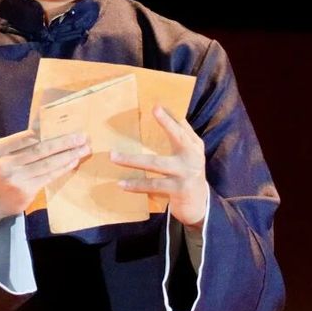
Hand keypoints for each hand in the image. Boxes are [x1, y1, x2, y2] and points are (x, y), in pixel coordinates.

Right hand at [0, 129, 90, 222]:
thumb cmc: (2, 170)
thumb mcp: (3, 153)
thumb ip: (21, 142)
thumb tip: (48, 125)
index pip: (26, 136)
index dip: (48, 130)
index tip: (66, 125)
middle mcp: (4, 163)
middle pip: (40, 149)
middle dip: (64, 142)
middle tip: (82, 137)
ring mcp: (15, 178)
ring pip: (47, 163)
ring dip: (68, 155)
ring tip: (83, 149)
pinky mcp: (26, 190)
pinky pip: (49, 176)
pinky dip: (63, 168)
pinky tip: (73, 161)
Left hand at [110, 104, 208, 227]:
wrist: (199, 204)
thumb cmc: (188, 172)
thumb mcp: (190, 153)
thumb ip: (182, 135)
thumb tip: (168, 112)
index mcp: (194, 146)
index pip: (183, 127)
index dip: (171, 117)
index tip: (157, 106)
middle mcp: (193, 157)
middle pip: (177, 137)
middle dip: (167, 123)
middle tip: (153, 110)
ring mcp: (185, 174)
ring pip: (156, 163)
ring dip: (132, 160)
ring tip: (113, 156)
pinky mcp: (178, 190)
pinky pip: (153, 185)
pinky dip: (136, 185)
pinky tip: (121, 184)